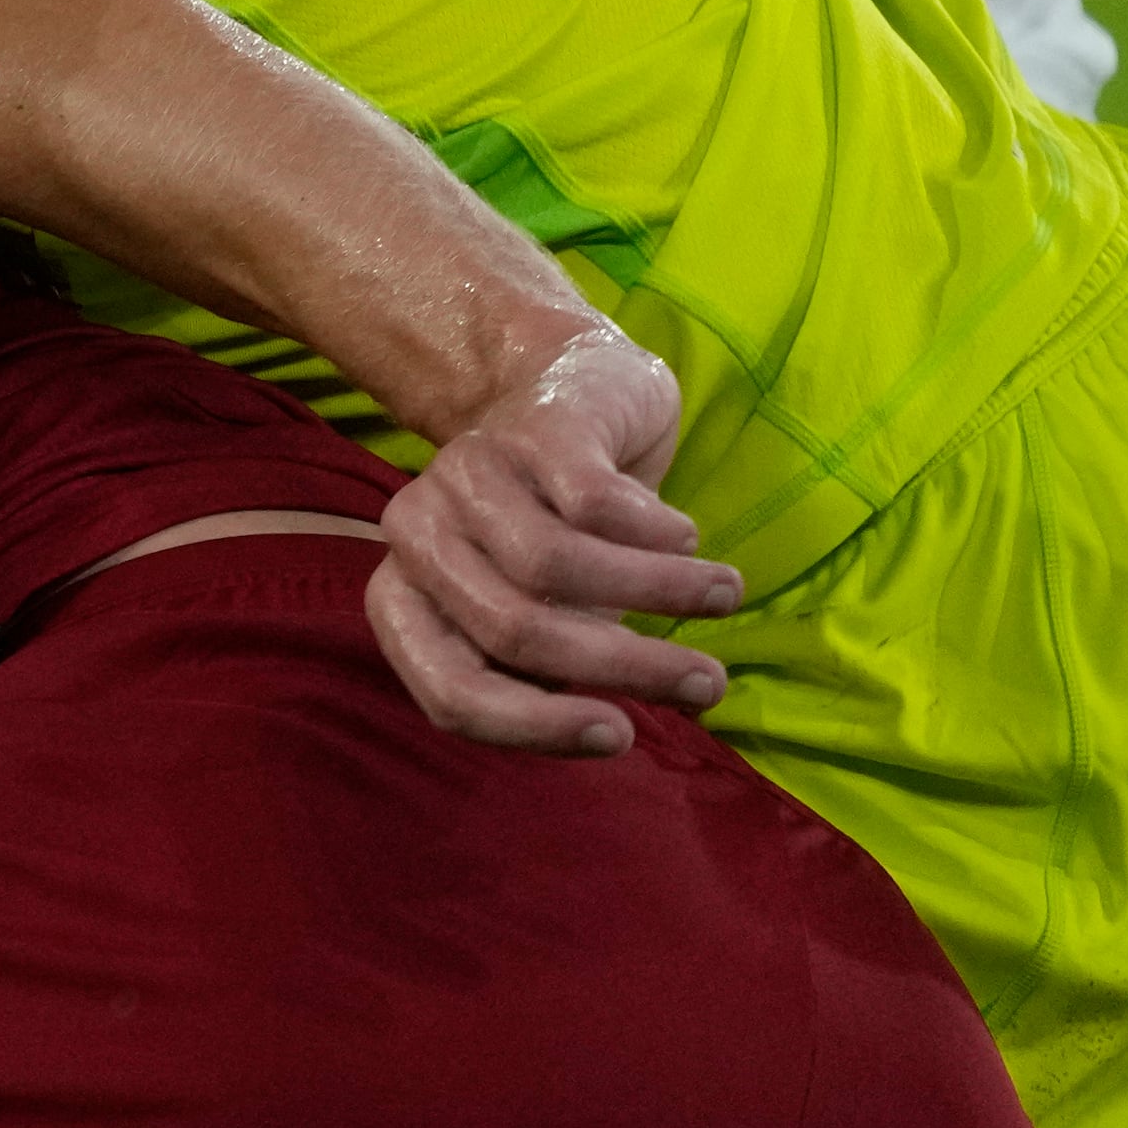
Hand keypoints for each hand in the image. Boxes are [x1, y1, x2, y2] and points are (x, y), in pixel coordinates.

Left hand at [365, 325, 742, 755]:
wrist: (568, 391)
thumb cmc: (557, 533)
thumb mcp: (542, 617)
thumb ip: (553, 676)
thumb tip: (618, 737)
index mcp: (403, 600)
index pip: (450, 690)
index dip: (536, 727)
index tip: (623, 736)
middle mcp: (415, 536)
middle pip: (514, 630)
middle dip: (625, 668)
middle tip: (709, 684)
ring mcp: (464, 473)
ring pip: (555, 566)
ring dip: (659, 595)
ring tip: (723, 597)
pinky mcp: (528, 429)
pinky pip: (594, 503)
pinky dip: (656, 532)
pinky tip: (684, 534)